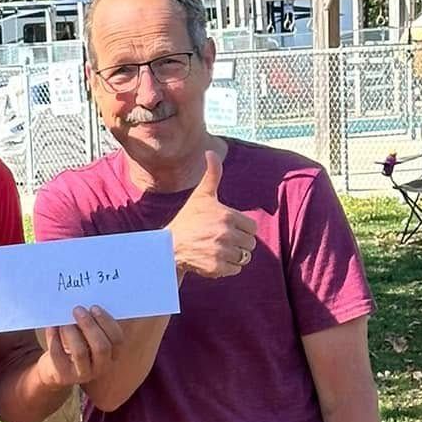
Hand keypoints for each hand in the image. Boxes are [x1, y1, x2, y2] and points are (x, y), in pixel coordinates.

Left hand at [40, 304, 122, 387]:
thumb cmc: (74, 347)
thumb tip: (84, 305)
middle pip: (101, 347)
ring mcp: (83, 374)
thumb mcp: (87, 337)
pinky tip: (52, 326)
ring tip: (64, 321)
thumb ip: (90, 324)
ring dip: (72, 332)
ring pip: (80, 352)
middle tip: (77, 310)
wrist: (55, 370)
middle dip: (89, 325)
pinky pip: (59, 355)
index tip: (94, 307)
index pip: (117, 340)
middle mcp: (101, 367)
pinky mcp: (64, 376)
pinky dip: (54, 338)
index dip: (106, 322)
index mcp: (112, 355)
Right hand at [167, 151, 258, 279]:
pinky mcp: (217, 268)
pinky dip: (227, 268)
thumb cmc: (188, 219)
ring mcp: (221, 252)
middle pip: (250, 243)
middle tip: (222, 240)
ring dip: (234, 256)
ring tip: (219, 250)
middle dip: (239, 243)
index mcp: (227, 216)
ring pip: (244, 257)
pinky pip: (235, 270)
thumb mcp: (202, 195)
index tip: (227, 228)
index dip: (241, 228)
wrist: (170, 246)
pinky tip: (214, 260)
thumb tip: (211, 151)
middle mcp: (226, 234)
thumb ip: (212, 174)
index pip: (251, 227)